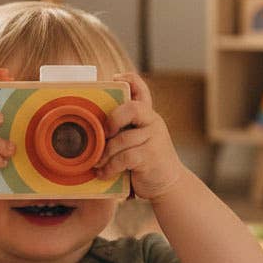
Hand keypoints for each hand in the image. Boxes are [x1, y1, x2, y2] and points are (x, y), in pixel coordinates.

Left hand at [93, 72, 186, 201]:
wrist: (169, 184)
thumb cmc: (145, 161)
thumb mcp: (137, 141)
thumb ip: (124, 131)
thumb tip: (92, 128)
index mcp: (147, 115)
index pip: (141, 90)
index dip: (130, 80)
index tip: (116, 78)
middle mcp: (153, 122)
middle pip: (133, 108)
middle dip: (113, 119)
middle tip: (103, 134)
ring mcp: (155, 138)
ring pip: (123, 139)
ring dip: (105, 153)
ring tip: (98, 163)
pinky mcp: (152, 156)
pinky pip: (125, 157)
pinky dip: (111, 166)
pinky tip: (105, 173)